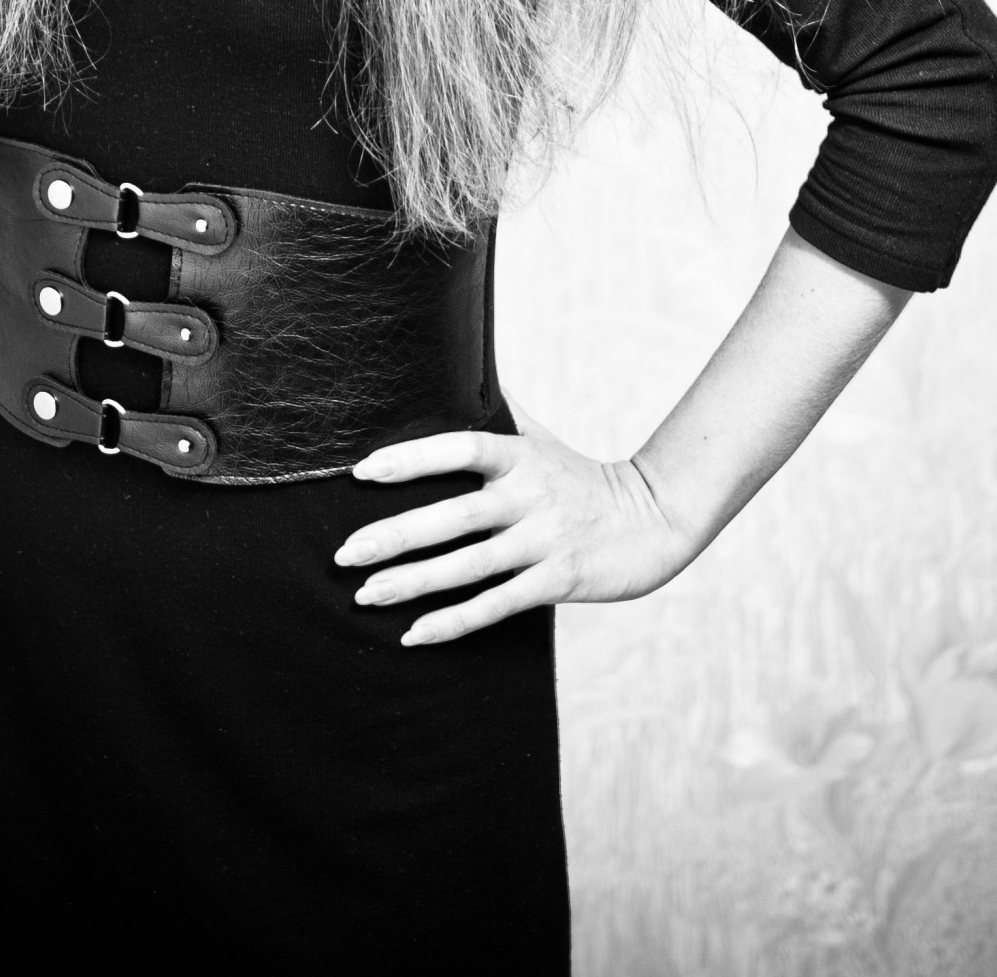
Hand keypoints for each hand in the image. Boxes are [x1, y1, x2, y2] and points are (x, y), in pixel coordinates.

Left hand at [334, 399, 694, 645]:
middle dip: (395, 536)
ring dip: (412, 583)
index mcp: (521, 456)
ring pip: (468, 566)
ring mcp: (544, 540)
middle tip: (344, 553)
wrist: (652, 522)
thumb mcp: (541, 438)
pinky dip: (453, 622)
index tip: (364, 471)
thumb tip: (458, 363)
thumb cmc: (581, 477)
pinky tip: (413, 634)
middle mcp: (530, 496)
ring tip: (365, 595)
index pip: (462, 447)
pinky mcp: (557, 581)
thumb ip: (499, 411)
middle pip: (454, 516)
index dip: (414, 457)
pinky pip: (496, 605)